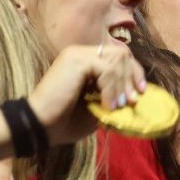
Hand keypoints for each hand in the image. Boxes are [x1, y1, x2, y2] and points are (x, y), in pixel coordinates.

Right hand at [26, 42, 147, 145]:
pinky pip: (106, 69)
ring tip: (115, 106)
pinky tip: (106, 105)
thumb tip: (134, 97)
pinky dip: (111, 89)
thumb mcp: (97, 109)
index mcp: (86, 62)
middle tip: (130, 101)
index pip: (119, 56)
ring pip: (117, 59)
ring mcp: (78, 54)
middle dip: (132, 77)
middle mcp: (82, 53)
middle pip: (122, 54)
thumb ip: (113, 99)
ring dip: (121, 85)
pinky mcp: (76, 60)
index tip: (140, 93)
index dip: (134, 73)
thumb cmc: (64, 122)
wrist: (40, 126)